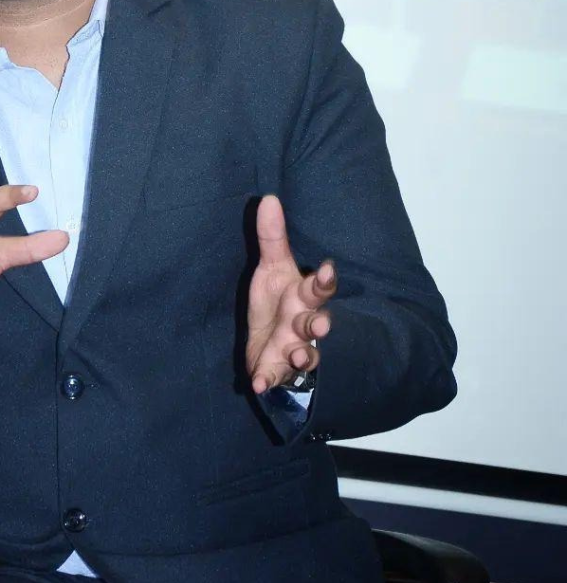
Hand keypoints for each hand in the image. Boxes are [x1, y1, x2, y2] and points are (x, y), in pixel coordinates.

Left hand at [246, 195, 335, 393]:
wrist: (270, 340)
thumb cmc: (277, 300)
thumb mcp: (272, 267)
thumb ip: (271, 237)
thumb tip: (269, 198)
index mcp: (303, 296)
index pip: (320, 287)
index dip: (323, 279)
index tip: (325, 268)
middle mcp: (304, 323)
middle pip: (316, 322)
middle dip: (321, 323)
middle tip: (322, 323)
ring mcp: (293, 347)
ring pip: (306, 353)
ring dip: (304, 354)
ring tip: (299, 355)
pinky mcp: (277, 368)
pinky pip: (275, 376)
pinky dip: (268, 379)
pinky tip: (258, 384)